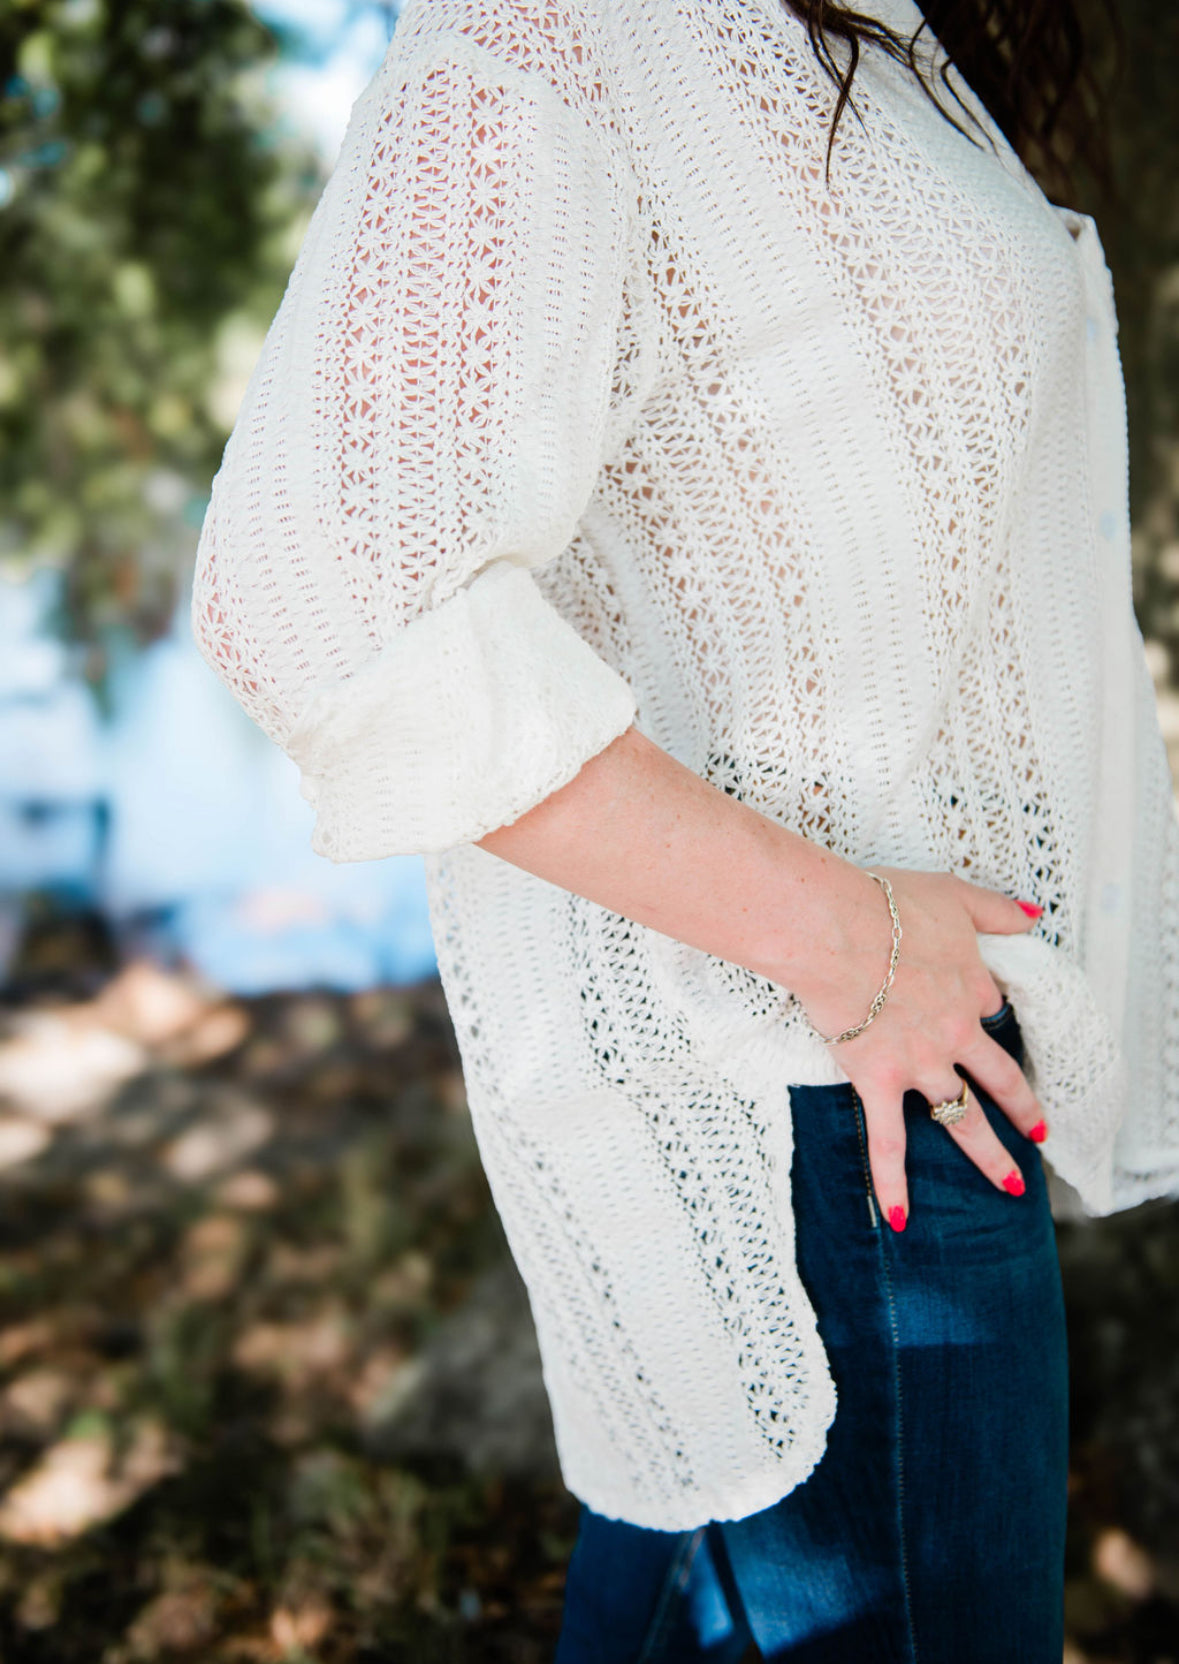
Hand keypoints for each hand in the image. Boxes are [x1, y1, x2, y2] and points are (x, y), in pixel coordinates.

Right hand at [796, 868, 1044, 1229]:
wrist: (835, 929)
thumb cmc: (885, 904)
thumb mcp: (952, 893)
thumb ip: (994, 908)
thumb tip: (1033, 916)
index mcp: (971, 986)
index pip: (987, 1004)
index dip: (980, 1005)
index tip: (971, 1007)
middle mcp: (954, 1032)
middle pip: (999, 1077)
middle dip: (1023, 1106)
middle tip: (1039, 1130)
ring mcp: (920, 1063)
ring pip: (962, 1118)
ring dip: (989, 1155)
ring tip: (1012, 1184)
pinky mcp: (878, 1082)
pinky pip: (887, 1143)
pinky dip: (893, 1184)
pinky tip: (899, 1219)